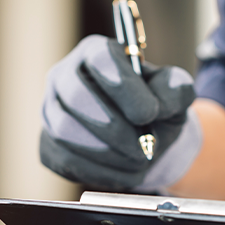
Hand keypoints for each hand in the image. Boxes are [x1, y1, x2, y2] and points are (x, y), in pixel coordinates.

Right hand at [40, 35, 201, 192]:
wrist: (142, 138)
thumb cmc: (155, 106)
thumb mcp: (176, 92)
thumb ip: (176, 90)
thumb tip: (159, 106)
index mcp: (96, 52)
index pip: (100, 58)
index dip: (123, 87)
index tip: (148, 114)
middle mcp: (65, 76)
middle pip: (76, 96)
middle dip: (114, 128)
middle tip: (143, 147)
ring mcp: (51, 111)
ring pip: (67, 132)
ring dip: (109, 153)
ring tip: (138, 159)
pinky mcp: (48, 144)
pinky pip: (66, 160)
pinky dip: (101, 171)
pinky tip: (123, 169)